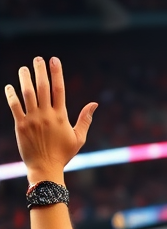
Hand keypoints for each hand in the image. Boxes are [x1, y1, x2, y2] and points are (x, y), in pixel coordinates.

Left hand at [4, 57, 96, 183]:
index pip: (59, 89)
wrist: (46, 169)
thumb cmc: (63, 155)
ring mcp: (33, 120)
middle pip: (43, 87)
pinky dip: (11, 95)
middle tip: (38, 59)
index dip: (57, 73)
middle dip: (40, 71)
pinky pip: (15, 106)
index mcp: (61, 116)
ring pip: (27, 94)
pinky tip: (10, 86)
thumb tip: (94, 104)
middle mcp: (46, 115)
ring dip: (25, 79)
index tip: (54, 60)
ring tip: (24, 69)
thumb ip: (85, 120)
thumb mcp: (78, 138)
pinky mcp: (21, 126)